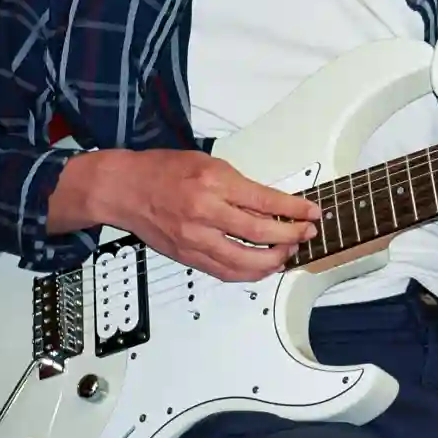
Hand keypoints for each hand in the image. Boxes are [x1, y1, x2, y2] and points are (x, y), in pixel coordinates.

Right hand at [99, 149, 321, 281]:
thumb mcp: (209, 164)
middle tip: (305, 234)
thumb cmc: (163, 170)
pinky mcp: (188, 256)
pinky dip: (249, 273)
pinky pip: (225, 272)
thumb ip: (240, 187)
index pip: (266, 201)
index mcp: (214, 184)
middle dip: (291, 237)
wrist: (125, 189)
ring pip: (245, 262)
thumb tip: (271, 206)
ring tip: (288, 253)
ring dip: (274, 261)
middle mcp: (205, 213)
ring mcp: (195, 239)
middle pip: (260, 235)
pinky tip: (262, 267)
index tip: (312, 213)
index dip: (295, 210)